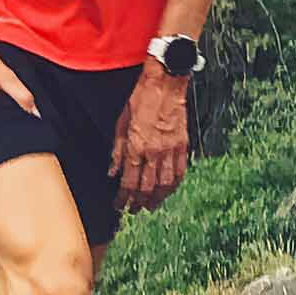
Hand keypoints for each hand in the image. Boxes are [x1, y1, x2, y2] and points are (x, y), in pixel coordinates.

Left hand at [108, 60, 190, 212]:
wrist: (165, 84)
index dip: (123, 197)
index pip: (128, 182)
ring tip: (150, 206)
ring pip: (165, 185)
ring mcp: (171, 150)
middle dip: (138, 202)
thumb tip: (112, 172)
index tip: (119, 205)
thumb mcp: (120, 123)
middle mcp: (154, 152)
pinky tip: (168, 191)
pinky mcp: (183, 146)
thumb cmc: (140, 99)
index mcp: (136, 147)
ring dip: (157, 199)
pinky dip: (174, 186)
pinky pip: (180, 172)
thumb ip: (117, 151)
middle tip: (133, 210)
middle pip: (146, 187)